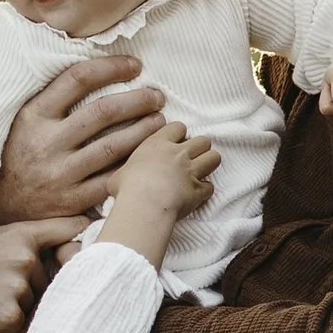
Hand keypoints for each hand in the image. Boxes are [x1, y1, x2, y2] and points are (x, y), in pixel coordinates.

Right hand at [0, 53, 166, 224]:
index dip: (111, 68)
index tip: (134, 66)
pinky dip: (133, 166)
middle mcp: (47, 143)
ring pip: (114, 147)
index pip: (78, 79)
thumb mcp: (22, 121)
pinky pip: (111, 179)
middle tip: (156, 96)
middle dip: (138, 100)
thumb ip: (52, 99)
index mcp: (33, 116)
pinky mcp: (72, 200)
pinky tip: (147, 156)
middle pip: (103, 112)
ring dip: (143, 131)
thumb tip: (95, 70)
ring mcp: (60, 174)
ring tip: (160, 122)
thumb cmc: (14, 155)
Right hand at [0, 218, 84, 332]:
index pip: (63, 230)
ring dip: (14, 307)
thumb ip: (22, 244)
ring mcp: (18, 285)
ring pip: (33, 304)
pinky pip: (20, 324)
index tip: (93, 230)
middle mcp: (24, 258)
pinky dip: (4, 325)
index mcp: (20, 235)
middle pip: (46, 280)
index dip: (80, 231)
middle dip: (28, 289)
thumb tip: (62, 246)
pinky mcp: (10, 312)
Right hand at [97, 117, 221, 264]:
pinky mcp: (199, 190)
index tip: (175, 142)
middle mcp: (178, 154)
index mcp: (157, 144)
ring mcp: (191, 171)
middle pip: (202, 140)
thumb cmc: (127, 189)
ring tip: (201, 171)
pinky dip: (205, 190)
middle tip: (191, 157)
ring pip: (214, 158)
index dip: (179, 134)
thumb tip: (118, 182)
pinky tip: (197, 194)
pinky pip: (210, 186)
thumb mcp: (118, 176)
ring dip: (210, 163)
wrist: (143, 205)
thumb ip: (125, 173)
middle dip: (200, 147)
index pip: (177, 127)